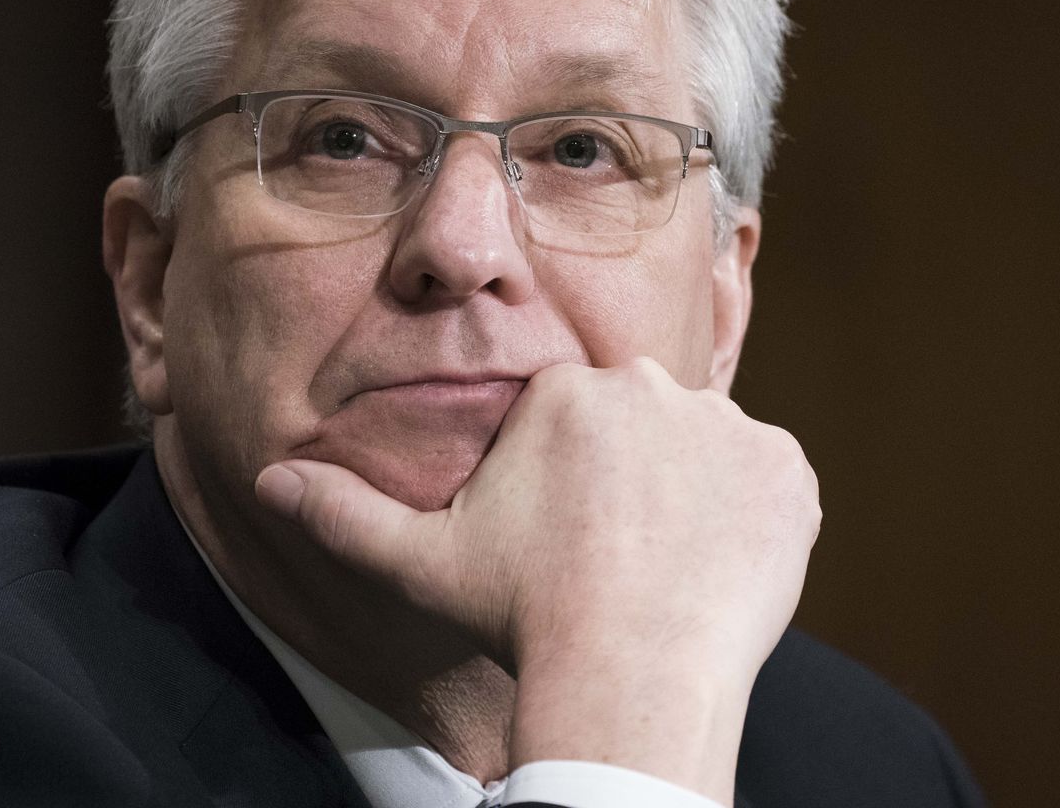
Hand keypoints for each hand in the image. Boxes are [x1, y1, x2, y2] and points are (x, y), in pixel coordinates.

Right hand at [253, 357, 819, 803]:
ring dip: (692, 499)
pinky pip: (770, 484)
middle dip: (631, 483)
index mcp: (567, 390)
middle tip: (615, 558)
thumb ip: (346, 512)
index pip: (574, 421)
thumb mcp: (422, 563)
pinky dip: (751, 521)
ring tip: (664, 570)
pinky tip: (713, 570)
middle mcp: (653, 386)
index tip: (565, 540)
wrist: (628, 674)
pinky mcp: (789, 471)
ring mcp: (729, 426)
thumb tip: (270, 480)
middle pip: (643, 429)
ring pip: (707, 455)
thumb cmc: (522, 615)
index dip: (567, 487)